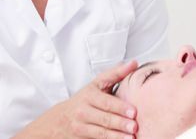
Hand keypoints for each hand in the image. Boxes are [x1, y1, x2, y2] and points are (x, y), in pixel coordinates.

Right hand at [15, 60, 138, 138]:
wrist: (60, 119)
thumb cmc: (84, 99)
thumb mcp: (96, 84)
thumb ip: (115, 74)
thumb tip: (133, 63)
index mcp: (89, 94)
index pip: (106, 101)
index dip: (120, 107)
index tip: (133, 111)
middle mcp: (84, 110)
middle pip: (105, 117)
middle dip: (120, 122)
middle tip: (134, 126)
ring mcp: (81, 125)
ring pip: (101, 131)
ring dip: (117, 135)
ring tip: (130, 137)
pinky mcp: (80, 136)